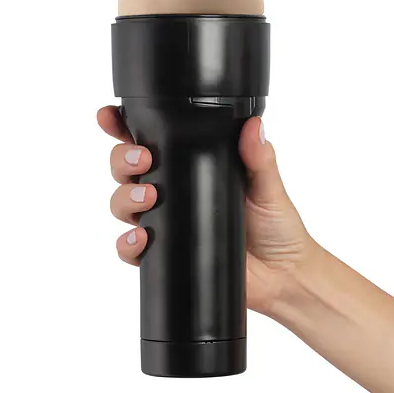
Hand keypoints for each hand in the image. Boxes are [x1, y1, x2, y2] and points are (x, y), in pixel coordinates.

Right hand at [97, 105, 316, 315]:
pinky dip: (128, 242)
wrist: (283, 276)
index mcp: (191, 166)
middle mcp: (172, 192)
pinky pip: (131, 248)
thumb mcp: (268, 187)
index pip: (150, 141)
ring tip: (148, 198)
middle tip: (143, 160)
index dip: (123, 127)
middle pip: (126, 169)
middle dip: (122, 159)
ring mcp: (165, 223)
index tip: (110, 116)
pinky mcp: (164, 254)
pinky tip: (141, 236)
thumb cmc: (277, 227)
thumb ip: (260, 158)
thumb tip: (253, 126)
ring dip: (125, 197)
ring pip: (122, 204)